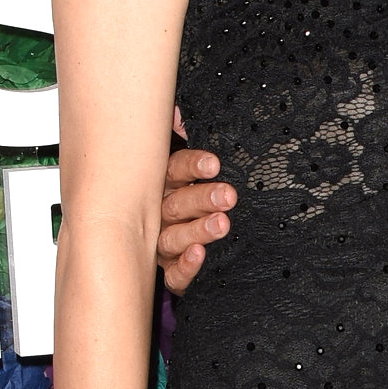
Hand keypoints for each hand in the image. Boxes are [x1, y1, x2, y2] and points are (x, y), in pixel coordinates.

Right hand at [160, 123, 234, 296]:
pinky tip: (200, 255)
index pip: (174, 170)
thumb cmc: (189, 196)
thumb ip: (182, 135)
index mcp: (164, 184)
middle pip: (176, 204)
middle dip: (202, 198)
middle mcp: (159, 213)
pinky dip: (185, 267)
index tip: (214, 164)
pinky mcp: (170, 273)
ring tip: (222, 224)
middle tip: (228, 196)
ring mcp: (162, 244)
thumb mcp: (191, 166)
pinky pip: (174, 275)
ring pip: (173, 238)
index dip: (193, 166)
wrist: (177, 248)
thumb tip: (178, 113)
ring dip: (197, 230)